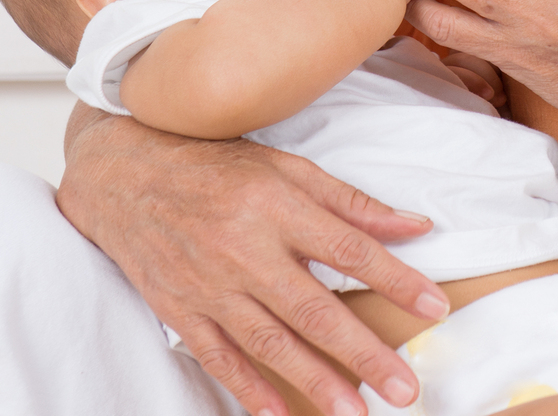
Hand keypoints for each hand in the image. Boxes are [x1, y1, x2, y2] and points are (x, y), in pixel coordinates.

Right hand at [56, 104, 447, 415]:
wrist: (123, 176)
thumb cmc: (213, 165)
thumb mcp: (285, 166)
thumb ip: (349, 201)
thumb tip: (415, 224)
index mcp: (275, 206)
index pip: (349, 249)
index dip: (395, 280)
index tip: (435, 308)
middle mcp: (244, 249)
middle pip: (313, 309)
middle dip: (362, 353)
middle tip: (404, 389)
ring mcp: (209, 285)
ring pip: (270, 343)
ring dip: (315, 381)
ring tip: (354, 412)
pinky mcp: (181, 310)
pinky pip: (219, 357)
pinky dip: (249, 389)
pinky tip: (279, 414)